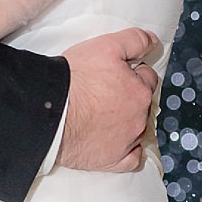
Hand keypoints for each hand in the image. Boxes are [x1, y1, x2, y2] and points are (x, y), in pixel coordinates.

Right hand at [57, 28, 162, 172]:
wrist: (48, 113)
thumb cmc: (75, 79)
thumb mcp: (106, 46)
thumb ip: (135, 40)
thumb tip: (153, 41)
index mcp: (140, 91)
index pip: (147, 78)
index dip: (132, 72)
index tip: (116, 73)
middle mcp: (139, 118)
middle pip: (142, 103)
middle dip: (130, 96)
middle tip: (105, 91)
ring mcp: (127, 141)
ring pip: (137, 128)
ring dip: (127, 120)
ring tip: (103, 114)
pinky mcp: (112, 160)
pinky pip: (131, 158)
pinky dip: (127, 149)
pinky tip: (116, 141)